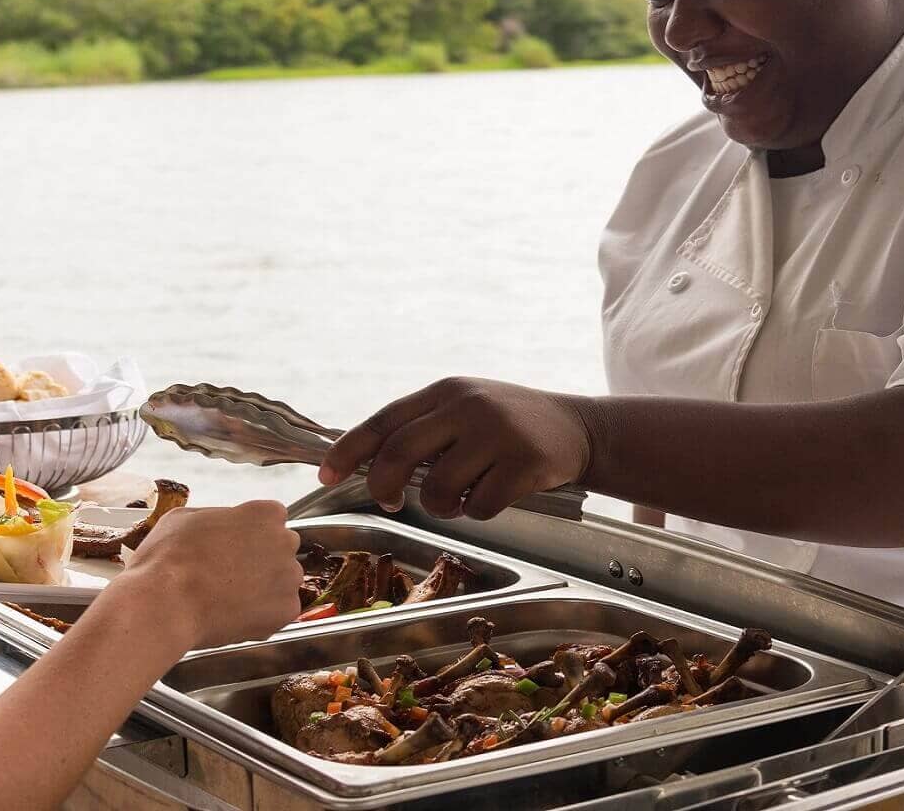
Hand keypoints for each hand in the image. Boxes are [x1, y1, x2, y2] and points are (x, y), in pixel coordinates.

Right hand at [115, 500, 302, 647]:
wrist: (166, 603)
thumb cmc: (169, 559)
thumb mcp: (185, 517)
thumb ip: (217, 517)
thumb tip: (220, 525)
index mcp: (264, 513)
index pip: (271, 519)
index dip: (251, 535)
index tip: (236, 547)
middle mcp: (285, 541)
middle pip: (281, 550)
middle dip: (262, 561)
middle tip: (230, 575)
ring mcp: (288, 577)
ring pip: (282, 582)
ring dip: (263, 589)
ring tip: (227, 598)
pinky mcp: (286, 610)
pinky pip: (279, 611)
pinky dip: (262, 616)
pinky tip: (234, 615)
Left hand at [319, 377, 593, 519]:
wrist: (578, 427)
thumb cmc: (509, 425)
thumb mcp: (466, 409)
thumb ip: (424, 428)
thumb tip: (367, 464)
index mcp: (445, 391)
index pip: (384, 421)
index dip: (349, 450)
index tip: (325, 475)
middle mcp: (467, 406)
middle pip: (399, 453)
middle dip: (383, 486)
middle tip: (390, 500)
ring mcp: (497, 432)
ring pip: (438, 488)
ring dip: (441, 506)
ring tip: (460, 496)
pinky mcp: (525, 462)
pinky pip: (479, 505)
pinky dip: (479, 511)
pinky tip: (495, 495)